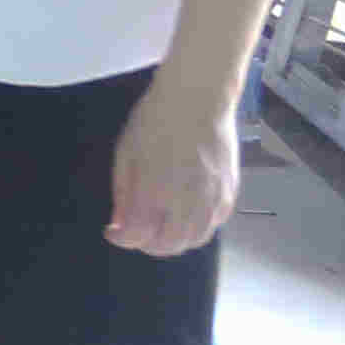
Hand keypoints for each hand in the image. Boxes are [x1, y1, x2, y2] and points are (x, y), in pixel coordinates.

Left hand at [107, 81, 237, 254]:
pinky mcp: (230, 192)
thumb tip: (120, 224)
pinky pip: (215, 225)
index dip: (122, 239)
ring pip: (196, 240)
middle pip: (170, 245)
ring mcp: (214, 198)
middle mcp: (188, 200)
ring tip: (158, 228)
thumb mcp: (126, 153)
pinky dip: (197, 229)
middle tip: (135, 233)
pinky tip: (183, 217)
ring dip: (174, 241)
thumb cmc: (156, 120)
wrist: (198, 99)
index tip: (113, 232)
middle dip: (147, 244)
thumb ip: (124, 193)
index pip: (138, 235)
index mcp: (156, 190)